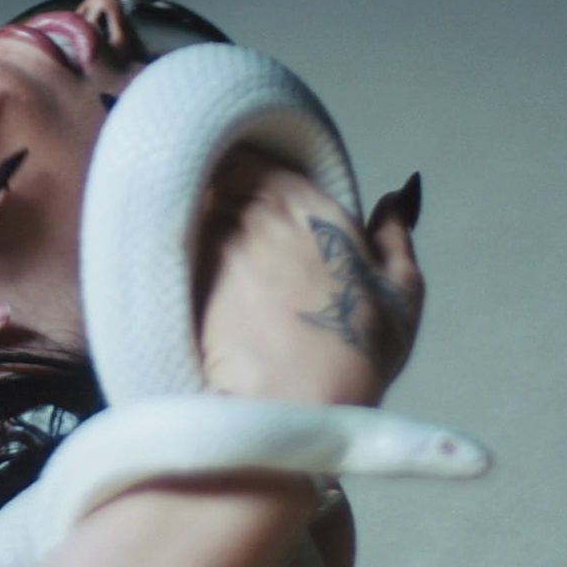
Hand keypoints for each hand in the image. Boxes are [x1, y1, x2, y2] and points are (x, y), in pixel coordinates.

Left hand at [193, 150, 423, 406]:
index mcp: (303, 201)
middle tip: (225, 230)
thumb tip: (398, 196)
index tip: (252, 197)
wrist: (287, 407)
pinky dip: (169, 260)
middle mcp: (248, 209)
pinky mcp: (172, 276)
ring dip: (190, 226)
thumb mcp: (402, 295)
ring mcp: (204, 242)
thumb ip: (396, 235)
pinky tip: (178, 285)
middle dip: (216, 196)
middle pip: (215, 180)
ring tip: (203, 260)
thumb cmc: (354, 352)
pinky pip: (164, 251)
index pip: (256, 159)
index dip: (250, 176)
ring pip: (187, 212)